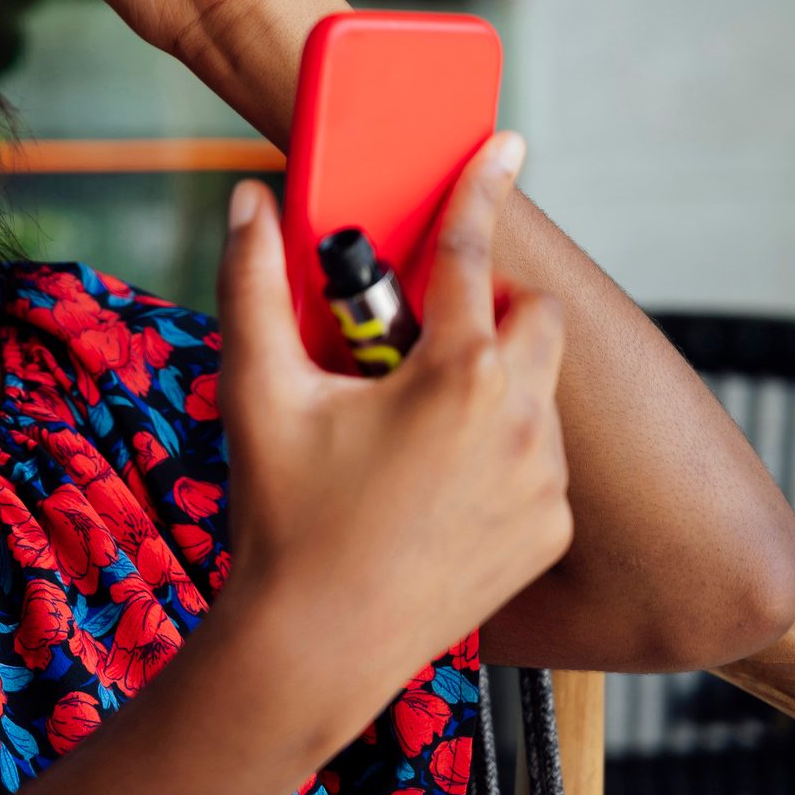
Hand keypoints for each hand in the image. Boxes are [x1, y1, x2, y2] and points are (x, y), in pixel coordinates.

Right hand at [208, 131, 572, 697]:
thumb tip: (247, 202)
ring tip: (411, 422)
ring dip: (491, 381)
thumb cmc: (281, 515)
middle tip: (421, 335)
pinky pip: (540, 459)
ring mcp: (542, 481)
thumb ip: (254, 283)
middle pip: (538, 317)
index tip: (504, 148)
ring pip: (539, 390)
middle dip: (493, 307)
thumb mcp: (256, 389)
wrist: (315, 646)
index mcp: (454, 373)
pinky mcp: (547, 530)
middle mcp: (519, 420)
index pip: (472, 254)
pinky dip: (499, 448)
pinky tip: (430, 481)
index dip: (481, 191)